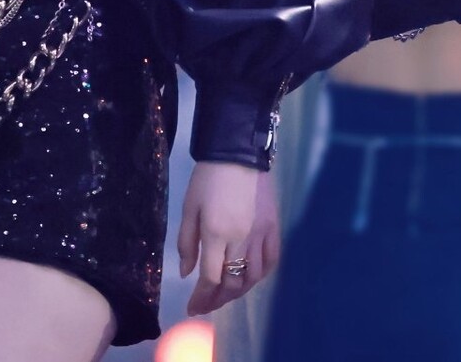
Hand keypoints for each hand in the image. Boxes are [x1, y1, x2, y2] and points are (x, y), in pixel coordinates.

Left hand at [177, 161, 279, 315]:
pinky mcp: (273, 227)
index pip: (210, 277)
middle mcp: (241, 239)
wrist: (239, 153)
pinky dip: (261, 275)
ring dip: (239, 291)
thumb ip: (187, 243)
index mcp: (216, 234)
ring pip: (253, 277)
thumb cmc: (208, 179)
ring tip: (226, 294)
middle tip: (207, 305)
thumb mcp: (189, 208)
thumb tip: (188, 274)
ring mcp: (261, 234)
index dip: (202, 297)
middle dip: (218, 299)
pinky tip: (250, 277)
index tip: (193, 307)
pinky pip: (271, 260)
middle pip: (233, 282)